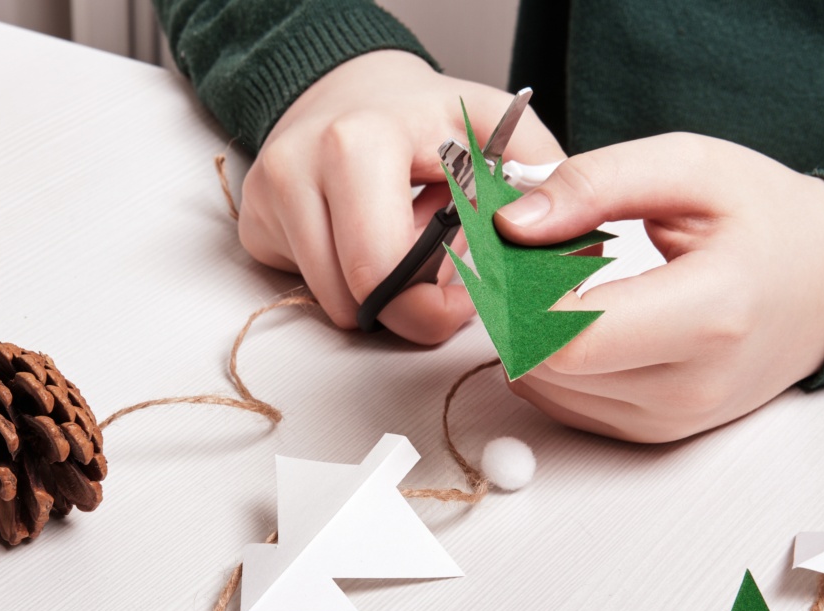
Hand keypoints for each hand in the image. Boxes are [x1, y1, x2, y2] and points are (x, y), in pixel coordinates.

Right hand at [240, 50, 564, 343]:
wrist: (349, 90)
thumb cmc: (426, 116)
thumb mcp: (496, 128)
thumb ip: (539, 178)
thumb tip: (568, 242)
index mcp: (360, 142)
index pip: (389, 269)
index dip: (442, 300)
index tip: (476, 288)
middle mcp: (300, 168)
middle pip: (358, 300)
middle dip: (412, 307)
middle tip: (447, 282)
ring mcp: (269, 198)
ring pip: (335, 306)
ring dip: (381, 297)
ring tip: (407, 246)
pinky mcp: (255, 225)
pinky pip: (310, 292)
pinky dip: (348, 284)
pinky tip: (367, 242)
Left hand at [494, 133, 823, 442]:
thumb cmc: (768, 221)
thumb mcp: (690, 168)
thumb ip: (596, 184)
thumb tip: (513, 223)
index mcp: (710, 316)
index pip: (569, 337)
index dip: (517, 293)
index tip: (511, 243)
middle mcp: (691, 386)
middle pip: (546, 365)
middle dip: (516, 304)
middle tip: (532, 249)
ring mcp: (672, 420)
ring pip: (545, 387)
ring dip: (529, 332)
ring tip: (567, 277)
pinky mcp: (652, 433)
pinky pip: (563, 403)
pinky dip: (550, 359)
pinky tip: (581, 314)